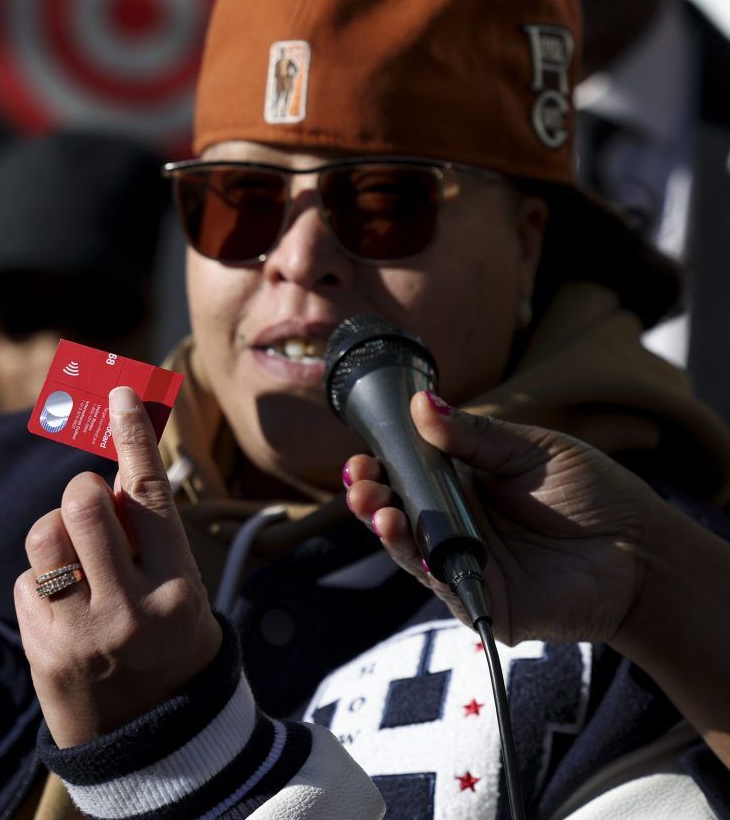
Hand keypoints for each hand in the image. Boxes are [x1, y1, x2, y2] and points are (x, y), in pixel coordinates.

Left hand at [14, 387, 221, 747]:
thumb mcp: (184, 594)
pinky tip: (65, 612)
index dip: (134, 437)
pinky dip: (43, 584)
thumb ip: (151, 537)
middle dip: (80, 491)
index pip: (149, 497)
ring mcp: (83, 633)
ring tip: (76, 562)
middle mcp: (131, 610)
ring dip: (56, 533)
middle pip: (81, 503)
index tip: (120, 390)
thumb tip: (116, 468)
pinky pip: (28, 580)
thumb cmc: (172, 650)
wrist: (154, 747)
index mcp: (178, 590)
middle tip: (90, 509)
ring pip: (43, 533)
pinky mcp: (44, 650)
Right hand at [344, 392, 658, 645]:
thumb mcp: (532, 450)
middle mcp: (456, 526)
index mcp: (463, 486)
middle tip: (360, 481)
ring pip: (409, 550)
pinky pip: (440, 583)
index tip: (363, 455)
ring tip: (376, 508)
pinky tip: (403, 536)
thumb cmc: (596, 496)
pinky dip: (418, 562)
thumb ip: (475, 434)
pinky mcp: (481, 603)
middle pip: (396, 513)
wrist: (646, 551)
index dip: (379, 466)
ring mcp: (466, 565)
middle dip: (368, 496)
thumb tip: (421, 403)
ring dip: (384, 529)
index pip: (405, 475)